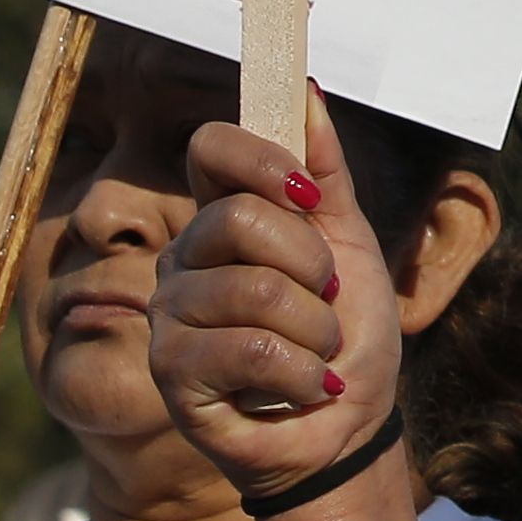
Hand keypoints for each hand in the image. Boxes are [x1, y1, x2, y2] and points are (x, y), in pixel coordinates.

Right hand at [148, 103, 402, 504]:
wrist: (350, 430)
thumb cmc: (347, 336)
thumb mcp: (351, 244)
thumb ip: (325, 174)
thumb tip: (305, 91)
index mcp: (222, 218)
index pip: (210, 147)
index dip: (263, 161)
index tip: (312, 197)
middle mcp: (184, 258)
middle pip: (238, 218)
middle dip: (310, 264)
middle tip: (327, 300)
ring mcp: (171, 315)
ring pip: (254, 289)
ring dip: (316, 328)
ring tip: (317, 352)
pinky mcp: (173, 373)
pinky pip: (247, 348)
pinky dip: (301, 371)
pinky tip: (305, 388)